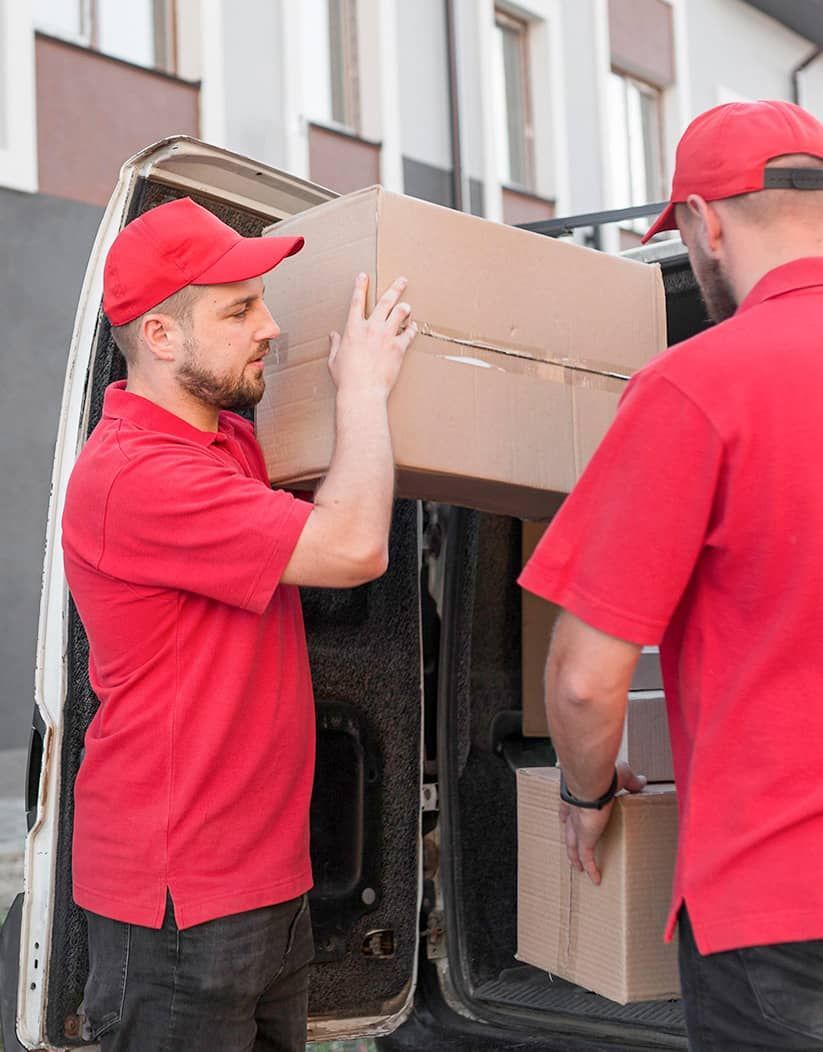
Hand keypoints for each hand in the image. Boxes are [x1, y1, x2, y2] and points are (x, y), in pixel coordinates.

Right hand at [328, 273, 417, 398]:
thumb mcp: (335, 360)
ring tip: (408, 306)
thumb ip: (335, 345)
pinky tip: (413, 328)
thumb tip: (332, 336)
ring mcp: (386, 337)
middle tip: (402, 280)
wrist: (363, 391)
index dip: (360, 286)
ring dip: (405, 308)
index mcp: (353, 329)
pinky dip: (411, 330)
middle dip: (395, 288)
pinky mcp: (398, 348)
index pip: (357, 301)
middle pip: (385, 301)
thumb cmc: (347, 379)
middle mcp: (371, 328)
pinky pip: (409, 334)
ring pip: (400, 314)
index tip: (364, 276)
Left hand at [558, 762, 646, 884]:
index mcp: (578, 795)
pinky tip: (596, 880)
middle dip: (569, 837)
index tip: (563, 816)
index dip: (566, 812)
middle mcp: (574, 811)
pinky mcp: (585, 839)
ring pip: (573, 846)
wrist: (592, 782)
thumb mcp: (621, 775)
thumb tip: (642, 780)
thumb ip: (630, 780)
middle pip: (567, 828)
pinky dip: (592, 869)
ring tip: (578, 867)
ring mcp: (578, 827)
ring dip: (575, 857)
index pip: (568, 805)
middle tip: (570, 846)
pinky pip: (587, 858)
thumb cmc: (604, 775)